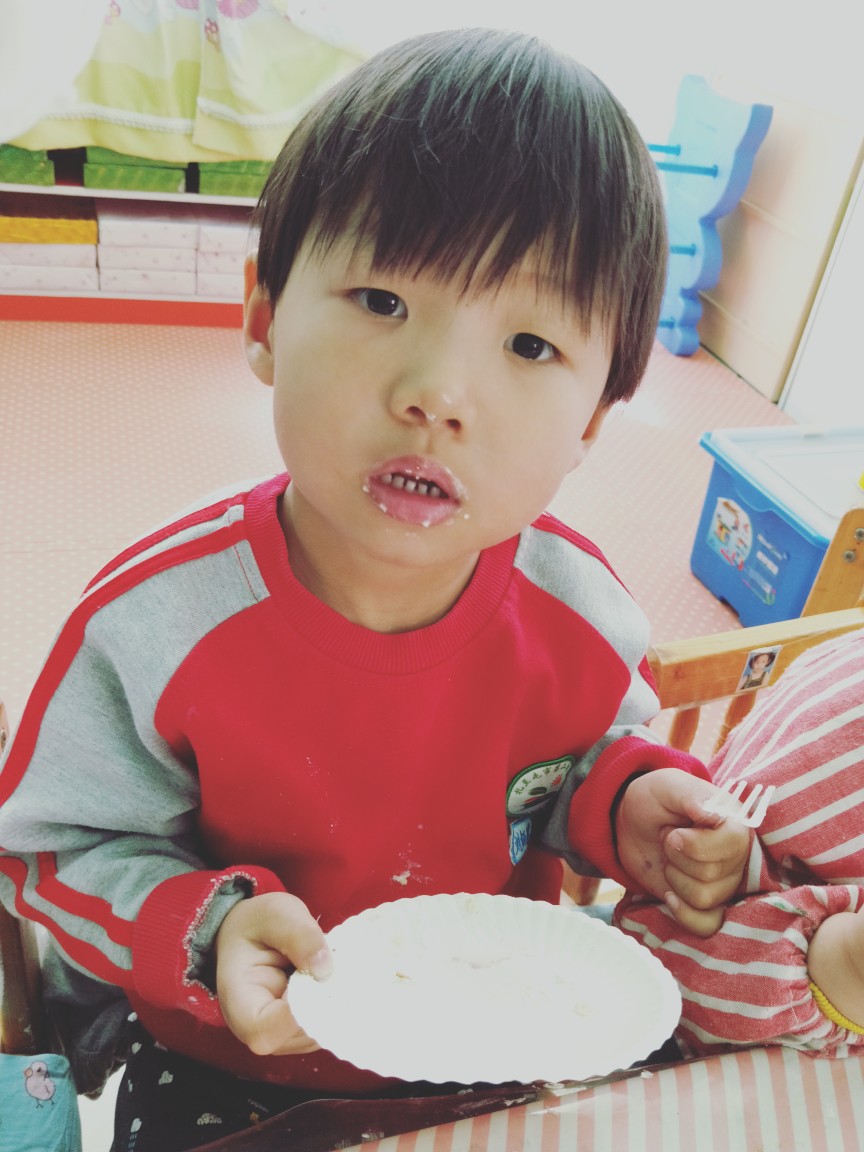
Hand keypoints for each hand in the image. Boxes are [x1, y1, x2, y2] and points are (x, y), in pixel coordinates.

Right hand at [215, 891, 331, 1055]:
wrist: (247, 935)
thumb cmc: (256, 924)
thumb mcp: (275, 913)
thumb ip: (298, 934)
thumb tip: (324, 969)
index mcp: (238, 1000)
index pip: (265, 1029)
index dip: (298, 1013)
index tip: (321, 978)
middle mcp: (255, 1028)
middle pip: (296, 1035)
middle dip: (325, 1005)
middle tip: (341, 968)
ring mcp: (278, 1035)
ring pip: (316, 1034)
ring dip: (335, 1004)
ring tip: (336, 971)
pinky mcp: (298, 1032)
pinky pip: (324, 1028)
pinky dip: (337, 1006)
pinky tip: (337, 980)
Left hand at [615, 769, 751, 936]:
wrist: (634, 820)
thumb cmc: (656, 799)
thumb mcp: (668, 786)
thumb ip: (689, 794)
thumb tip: (711, 813)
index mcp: (735, 824)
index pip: (732, 845)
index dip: (695, 845)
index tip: (673, 833)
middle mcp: (737, 856)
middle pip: (711, 875)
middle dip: (676, 858)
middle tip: (668, 839)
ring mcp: (724, 882)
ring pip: (704, 899)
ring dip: (674, 878)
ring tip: (669, 859)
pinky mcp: (707, 903)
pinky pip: (708, 925)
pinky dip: (684, 914)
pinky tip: (669, 894)